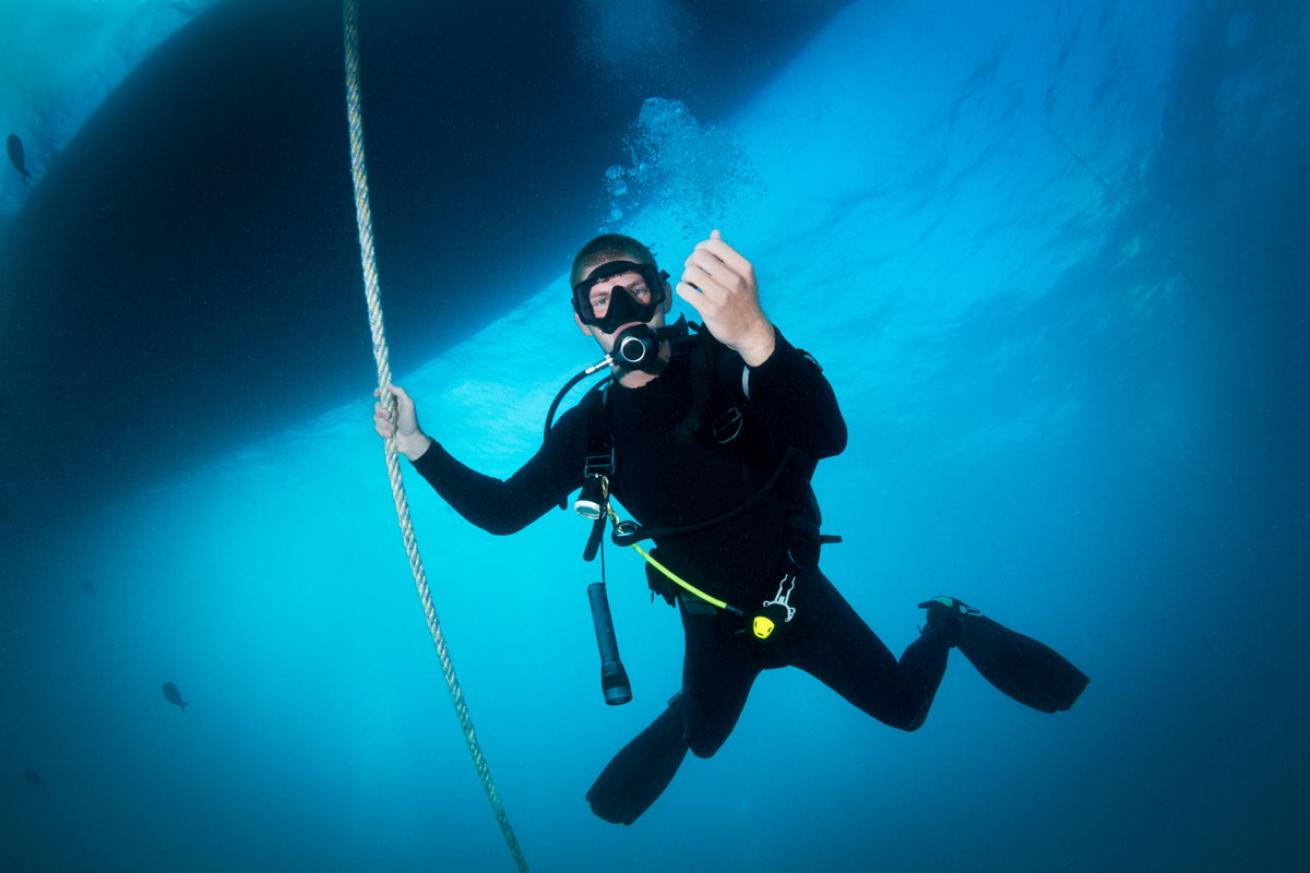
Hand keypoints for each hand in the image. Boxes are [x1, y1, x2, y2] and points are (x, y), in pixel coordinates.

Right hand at [373, 385, 430, 459]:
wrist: (409, 440)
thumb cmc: (410, 421)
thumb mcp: (408, 404)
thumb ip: (400, 392)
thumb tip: (389, 385)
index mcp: (396, 402)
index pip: (384, 393)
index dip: (378, 392)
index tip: (376, 394)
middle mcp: (390, 409)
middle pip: (377, 406)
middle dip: (382, 412)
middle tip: (390, 416)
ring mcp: (385, 419)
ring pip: (376, 418)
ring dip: (384, 424)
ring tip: (393, 429)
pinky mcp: (383, 429)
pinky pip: (376, 427)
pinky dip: (383, 431)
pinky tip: (390, 435)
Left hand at [676, 229, 775, 365]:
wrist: (750, 332)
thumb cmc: (744, 302)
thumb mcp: (742, 276)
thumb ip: (727, 255)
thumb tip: (714, 233)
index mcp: (743, 267)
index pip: (713, 245)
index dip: (700, 249)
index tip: (700, 259)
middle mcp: (734, 279)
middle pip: (699, 257)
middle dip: (691, 263)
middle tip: (693, 274)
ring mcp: (723, 295)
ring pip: (690, 272)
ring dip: (686, 277)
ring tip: (691, 285)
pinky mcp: (710, 309)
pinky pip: (685, 290)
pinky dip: (682, 290)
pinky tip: (689, 294)